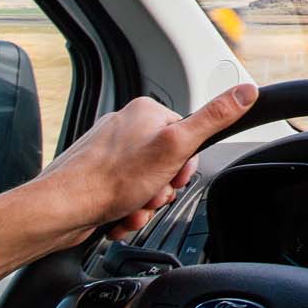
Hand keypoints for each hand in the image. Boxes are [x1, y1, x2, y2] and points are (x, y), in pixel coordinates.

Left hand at [0, 83, 258, 279]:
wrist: (59, 210)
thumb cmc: (110, 180)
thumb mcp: (175, 147)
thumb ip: (214, 119)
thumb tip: (247, 91)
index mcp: (146, 112)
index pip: (188, 136)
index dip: (185, 166)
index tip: (172, 178)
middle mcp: (125, 126)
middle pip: (168, 162)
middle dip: (162, 190)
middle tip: (150, 197)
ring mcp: (108, 152)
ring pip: (147, 182)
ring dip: (145, 205)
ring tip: (131, 210)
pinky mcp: (95, 176)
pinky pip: (125, 194)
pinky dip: (126, 210)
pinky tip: (118, 216)